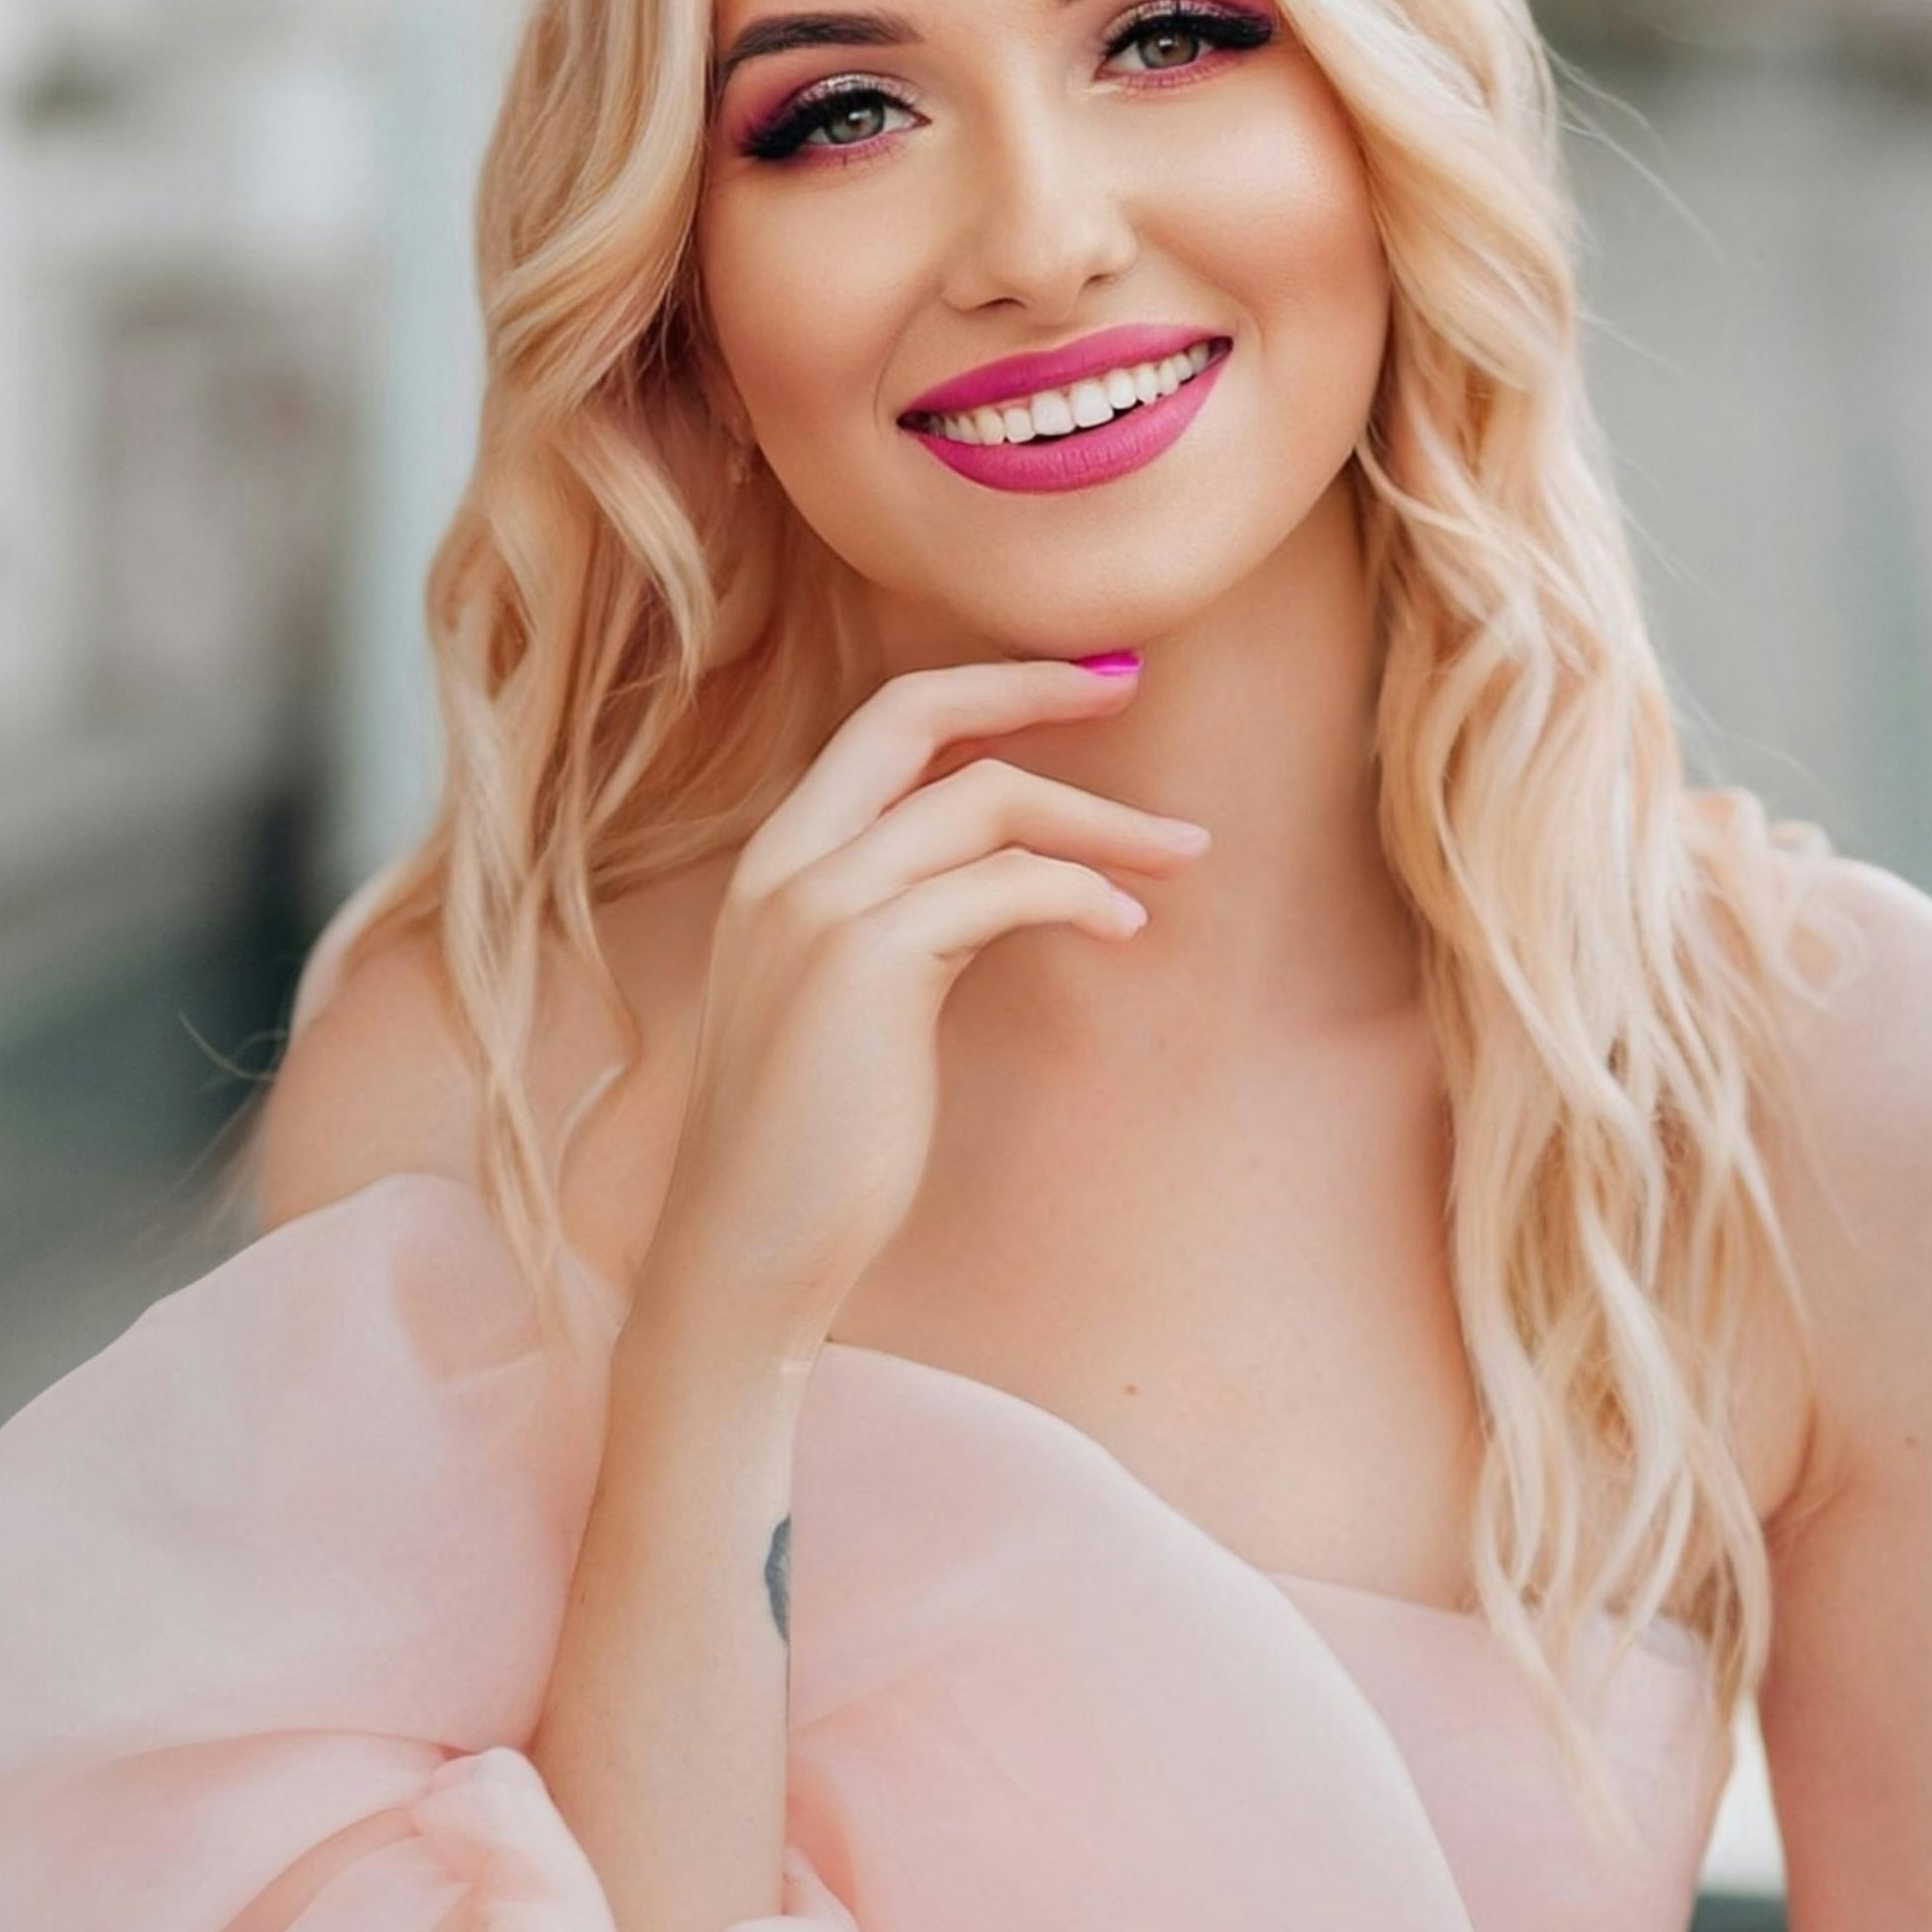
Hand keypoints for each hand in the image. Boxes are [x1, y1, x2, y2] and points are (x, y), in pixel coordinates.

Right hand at [634, 660, 1206, 1366]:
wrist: (748, 1250)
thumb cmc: (814, 1143)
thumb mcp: (847, 1000)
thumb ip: (904, 921)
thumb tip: (1007, 875)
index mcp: (773, 864)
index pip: (880, 725)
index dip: (984, 687)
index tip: (1080, 682)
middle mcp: (784, 866)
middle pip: (914, 717)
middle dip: (1029, 686)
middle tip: (1132, 681)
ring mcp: (819, 908)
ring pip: (982, 803)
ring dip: (1101, 820)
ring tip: (1183, 853)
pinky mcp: (868, 965)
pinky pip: (1005, 887)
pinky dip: (1082, 893)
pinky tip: (1126, 930)